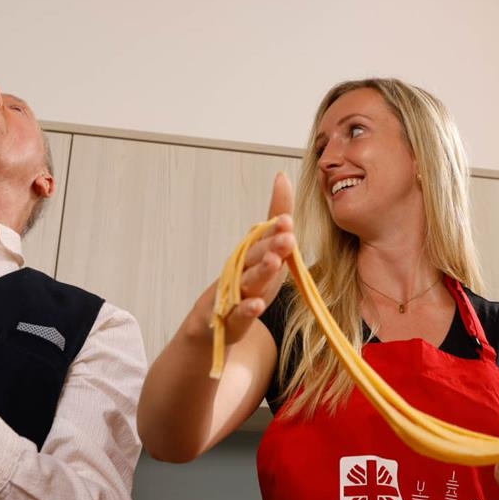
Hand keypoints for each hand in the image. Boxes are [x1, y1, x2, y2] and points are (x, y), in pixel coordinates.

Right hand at [200, 173, 295, 346]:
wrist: (211, 322)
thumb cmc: (243, 281)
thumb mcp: (264, 249)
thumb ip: (275, 215)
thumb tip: (283, 177)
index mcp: (254, 254)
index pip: (265, 236)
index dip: (276, 228)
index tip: (287, 218)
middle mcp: (244, 270)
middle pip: (256, 255)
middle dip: (272, 245)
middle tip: (287, 235)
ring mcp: (236, 294)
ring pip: (249, 281)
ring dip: (262, 271)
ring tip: (273, 262)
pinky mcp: (232, 320)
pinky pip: (240, 314)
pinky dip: (247, 310)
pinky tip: (256, 305)